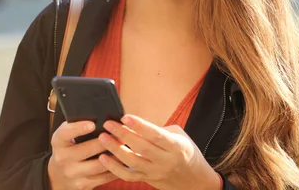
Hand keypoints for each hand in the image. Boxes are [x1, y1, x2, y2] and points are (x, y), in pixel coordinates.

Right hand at [48, 121, 116, 189]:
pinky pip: (102, 178)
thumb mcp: (67, 136)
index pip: (65, 133)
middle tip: (120, 135)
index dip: (78, 128)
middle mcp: (62, 158)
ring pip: (97, 165)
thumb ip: (77, 126)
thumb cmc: (68, 148)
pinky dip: (115, 169)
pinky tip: (122, 162)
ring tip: (125, 148)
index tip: (92, 124)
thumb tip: (100, 116)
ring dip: (114, 156)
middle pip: (86, 150)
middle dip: (105, 142)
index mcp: (58, 142)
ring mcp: (72, 173)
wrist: (59, 175)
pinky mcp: (82, 184)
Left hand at [97, 115, 220, 189]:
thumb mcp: (179, 136)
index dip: (140, 126)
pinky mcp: (148, 180)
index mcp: (176, 147)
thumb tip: (134, 124)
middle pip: (141, 147)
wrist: (195, 181)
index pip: (156, 135)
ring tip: (102, 138)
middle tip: (108, 124)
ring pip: (132, 162)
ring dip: (115, 149)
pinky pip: (128, 176)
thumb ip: (157, 130)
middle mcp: (166, 161)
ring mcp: (156, 172)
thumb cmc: (186, 152)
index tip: (125, 117)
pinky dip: (114, 168)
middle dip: (122, 134)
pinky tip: (103, 158)